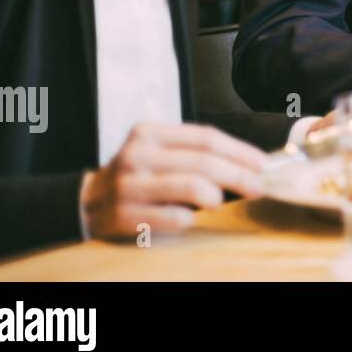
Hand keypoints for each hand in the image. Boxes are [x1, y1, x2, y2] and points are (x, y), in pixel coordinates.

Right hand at [82, 123, 266, 239]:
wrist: (88, 203)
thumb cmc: (139, 175)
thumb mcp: (159, 152)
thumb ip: (196, 153)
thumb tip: (251, 164)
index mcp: (150, 132)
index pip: (206, 137)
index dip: (240, 151)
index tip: (263, 165)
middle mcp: (138, 154)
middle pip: (203, 162)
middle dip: (239, 175)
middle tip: (259, 187)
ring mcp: (129, 184)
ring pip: (190, 187)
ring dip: (215, 196)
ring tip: (220, 201)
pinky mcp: (124, 214)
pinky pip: (172, 217)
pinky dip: (189, 218)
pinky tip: (188, 218)